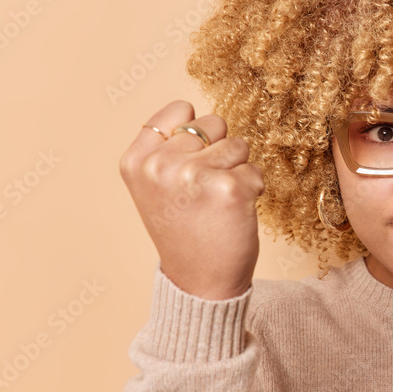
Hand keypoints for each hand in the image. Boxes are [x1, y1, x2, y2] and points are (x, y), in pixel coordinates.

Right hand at [119, 100, 265, 299]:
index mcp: (137, 160)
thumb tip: (198, 115)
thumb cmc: (184, 231)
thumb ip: (167, 149)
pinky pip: (255, 171)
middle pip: (213, 123)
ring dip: (237, 170)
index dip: (196, 132)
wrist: (200, 282)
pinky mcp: (230, 189)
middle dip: (218, 151)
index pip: (180, 109)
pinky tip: (234, 213)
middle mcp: (161, 165)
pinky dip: (252, 189)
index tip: (190, 163)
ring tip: (218, 202)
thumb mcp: (154, 187)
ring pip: (238, 144)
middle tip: (206, 190)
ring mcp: (195, 175)